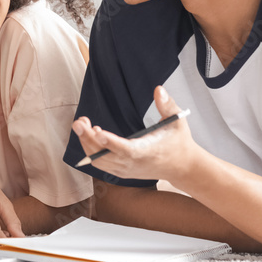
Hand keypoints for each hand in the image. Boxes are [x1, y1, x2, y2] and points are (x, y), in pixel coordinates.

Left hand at [72, 86, 201, 183]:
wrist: (182, 168)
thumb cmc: (179, 142)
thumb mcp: (177, 120)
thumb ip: (167, 104)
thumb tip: (158, 89)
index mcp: (147, 151)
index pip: (125, 149)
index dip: (109, 141)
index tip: (96, 130)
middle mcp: (133, 163)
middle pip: (105, 155)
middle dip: (88, 139)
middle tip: (79, 122)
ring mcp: (126, 170)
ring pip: (99, 161)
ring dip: (87, 144)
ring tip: (82, 125)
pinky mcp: (123, 173)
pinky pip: (101, 165)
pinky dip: (92, 152)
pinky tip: (92, 135)